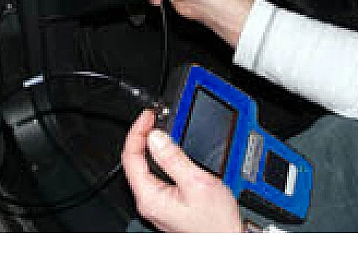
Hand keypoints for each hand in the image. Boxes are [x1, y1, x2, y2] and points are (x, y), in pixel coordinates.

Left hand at [121, 109, 241, 232]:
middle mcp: (149, 202)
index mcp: (150, 197)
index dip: (137, 132)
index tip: (148, 117)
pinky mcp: (166, 203)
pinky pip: (155, 176)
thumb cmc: (215, 224)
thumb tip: (156, 137)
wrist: (227, 241)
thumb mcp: (197, 183)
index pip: (130, 157)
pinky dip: (159, 158)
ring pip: (145, 168)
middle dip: (143, 136)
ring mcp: (156, 204)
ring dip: (151, 146)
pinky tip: (168, 150)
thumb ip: (174, 158)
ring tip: (160, 130)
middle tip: (154, 119)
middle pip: (135, 161)